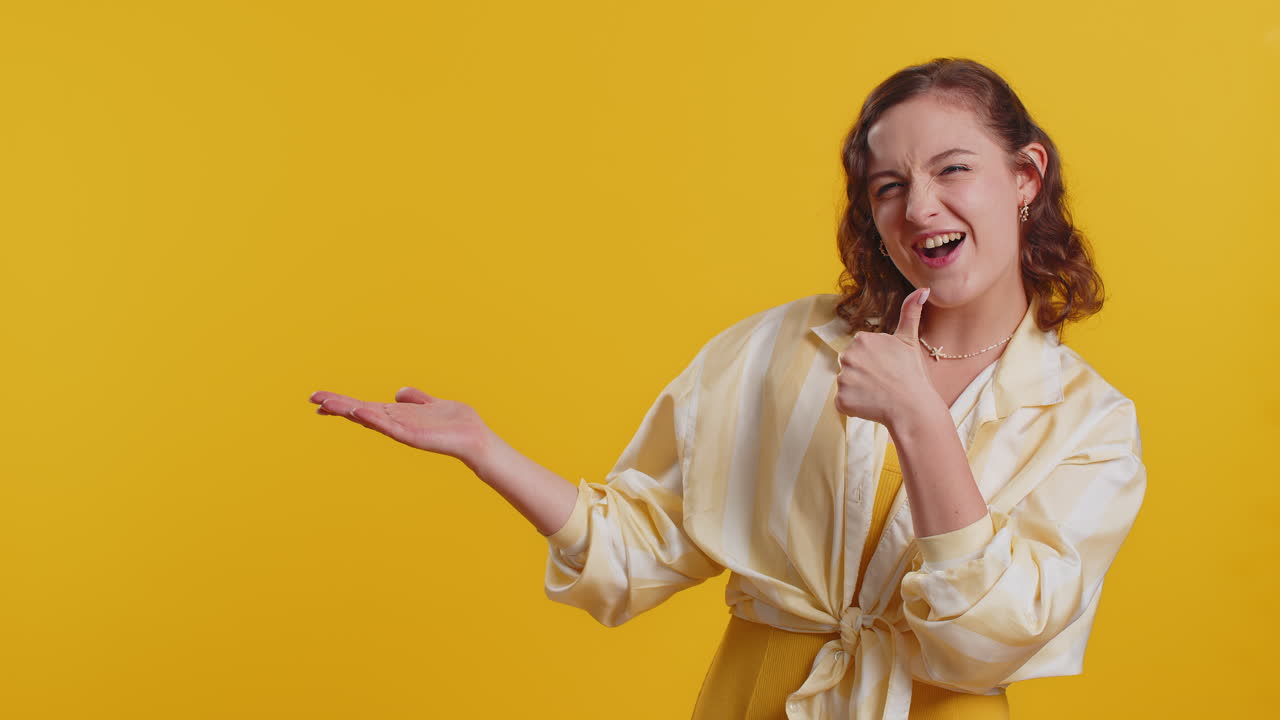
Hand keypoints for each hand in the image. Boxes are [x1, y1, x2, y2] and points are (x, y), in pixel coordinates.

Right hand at [309, 386, 490, 464]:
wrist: (474, 438)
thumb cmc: (454, 424)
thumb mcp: (430, 403)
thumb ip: (415, 398)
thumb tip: (399, 392)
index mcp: (397, 415)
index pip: (364, 406)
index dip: (343, 402)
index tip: (320, 399)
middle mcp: (395, 423)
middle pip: (360, 412)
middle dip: (338, 405)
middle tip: (313, 400)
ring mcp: (402, 430)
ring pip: (370, 418)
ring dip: (349, 410)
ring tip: (328, 403)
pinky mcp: (412, 436)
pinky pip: (389, 427)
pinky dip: (373, 419)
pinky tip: (358, 412)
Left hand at [834, 287, 938, 428]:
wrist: (913, 407)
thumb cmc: (912, 373)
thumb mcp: (909, 340)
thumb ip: (910, 312)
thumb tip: (924, 289)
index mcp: (861, 340)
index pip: (861, 352)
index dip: (875, 362)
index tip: (888, 368)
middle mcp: (847, 356)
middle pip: (852, 366)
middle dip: (865, 374)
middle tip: (884, 382)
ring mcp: (842, 379)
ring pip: (848, 384)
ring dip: (860, 390)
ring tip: (879, 394)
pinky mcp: (841, 400)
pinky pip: (844, 403)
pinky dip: (855, 406)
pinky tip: (872, 405)